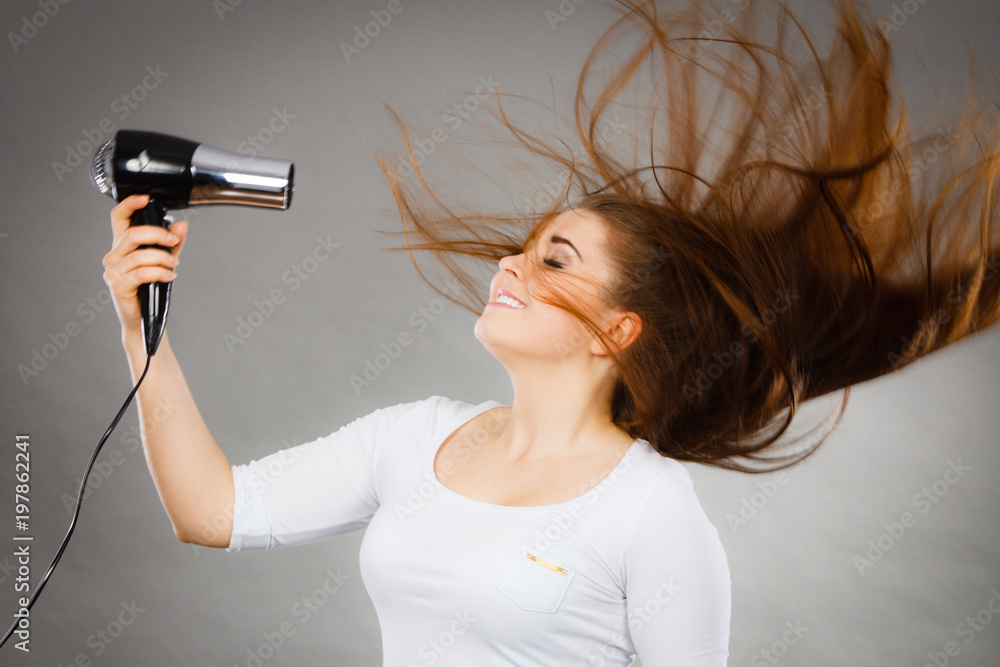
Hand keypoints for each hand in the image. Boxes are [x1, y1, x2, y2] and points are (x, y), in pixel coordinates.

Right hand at [102, 194, 187, 336]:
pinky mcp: (118, 285)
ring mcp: (113, 271)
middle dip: (156, 235)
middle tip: (173, 242)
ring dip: (161, 258)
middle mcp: (114, 256)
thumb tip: (181, 226)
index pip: (119, 218)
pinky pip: (141, 273)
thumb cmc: (151, 289)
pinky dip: (159, 272)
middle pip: (131, 235)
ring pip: (138, 256)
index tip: (144, 198)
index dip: (129, 205)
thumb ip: (172, 244)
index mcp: (122, 246)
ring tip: (173, 266)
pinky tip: (169, 276)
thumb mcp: (164, 261)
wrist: (145, 318)